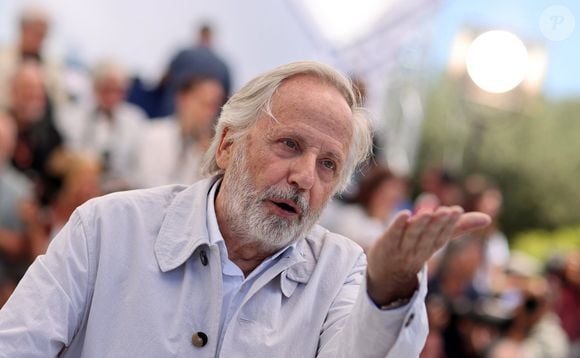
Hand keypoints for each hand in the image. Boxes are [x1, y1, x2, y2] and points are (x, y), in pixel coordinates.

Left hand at [366, 206, 490, 305]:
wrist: (387, 274)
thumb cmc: (416, 250)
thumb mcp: (437, 239)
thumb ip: (459, 227)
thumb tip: (488, 218)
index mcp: (432, 246)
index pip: (442, 236)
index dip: (449, 224)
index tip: (456, 210)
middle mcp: (418, 249)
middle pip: (429, 237)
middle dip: (438, 224)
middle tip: (446, 211)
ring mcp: (401, 249)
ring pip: (412, 237)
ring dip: (420, 225)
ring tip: (427, 213)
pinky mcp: (385, 245)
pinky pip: (392, 235)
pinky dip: (397, 226)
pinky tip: (403, 214)